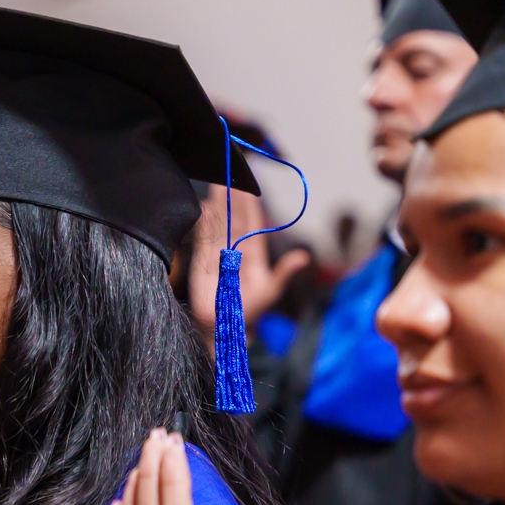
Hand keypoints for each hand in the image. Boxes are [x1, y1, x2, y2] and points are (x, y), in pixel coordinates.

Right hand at [189, 186, 309, 340]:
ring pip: (218, 224)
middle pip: (233, 218)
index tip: (248, 185)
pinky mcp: (201, 263)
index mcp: (253, 254)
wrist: (224, 330)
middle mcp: (234, 250)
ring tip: (215, 183)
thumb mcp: (270, 291)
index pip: (251, 223)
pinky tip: (202, 207)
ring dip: (216, 204)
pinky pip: (201, 239)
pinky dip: (202, 223)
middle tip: (228, 173)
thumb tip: (303, 257)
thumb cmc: (249, 313)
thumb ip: (283, 273)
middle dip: (231, 196)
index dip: (250, 204)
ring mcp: (217, 255)